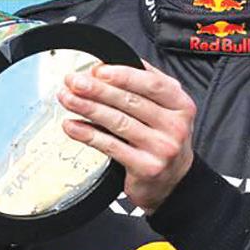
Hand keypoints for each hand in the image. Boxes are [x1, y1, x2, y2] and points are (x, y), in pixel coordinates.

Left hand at [58, 61, 195, 213]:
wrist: (174, 181)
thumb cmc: (163, 138)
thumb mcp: (165, 108)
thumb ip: (142, 84)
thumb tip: (103, 68)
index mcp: (181, 104)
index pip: (152, 83)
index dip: (123, 75)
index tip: (98, 70)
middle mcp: (175, 126)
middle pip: (131, 101)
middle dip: (98, 89)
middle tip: (74, 82)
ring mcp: (162, 148)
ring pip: (118, 122)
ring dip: (88, 108)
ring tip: (68, 99)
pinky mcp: (146, 167)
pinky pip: (111, 146)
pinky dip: (87, 134)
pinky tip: (72, 126)